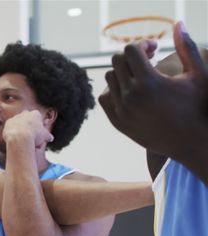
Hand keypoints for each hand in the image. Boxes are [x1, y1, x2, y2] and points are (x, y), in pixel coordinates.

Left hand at [2, 110, 53, 148]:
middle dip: (29, 125)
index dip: (38, 125)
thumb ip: (48, 136)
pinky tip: (16, 138)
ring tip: (22, 138)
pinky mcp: (8, 123)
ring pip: (18, 122)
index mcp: (35, 114)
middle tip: (30, 135)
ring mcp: (16, 117)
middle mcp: (25, 113)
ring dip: (20, 129)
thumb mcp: (45, 136)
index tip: (38, 132)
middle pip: (27, 119)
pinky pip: (11, 127)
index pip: (38, 117)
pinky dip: (13, 132)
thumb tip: (50, 138)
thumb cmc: (34, 136)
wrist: (19, 138)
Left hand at [99, 21, 207, 159]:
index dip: (143, 45)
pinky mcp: (118, 122)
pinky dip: (114, 91)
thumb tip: (177, 25)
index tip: (155, 49)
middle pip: (118, 61)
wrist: (193, 142)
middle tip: (149, 60)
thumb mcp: (198, 75)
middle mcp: (131, 96)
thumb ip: (186, 48)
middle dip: (133, 57)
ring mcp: (122, 110)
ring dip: (123, 72)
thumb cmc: (198, 106)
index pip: (131, 50)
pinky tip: (131, 91)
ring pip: (109, 78)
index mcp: (149, 82)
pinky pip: (105, 98)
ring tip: (141, 76)